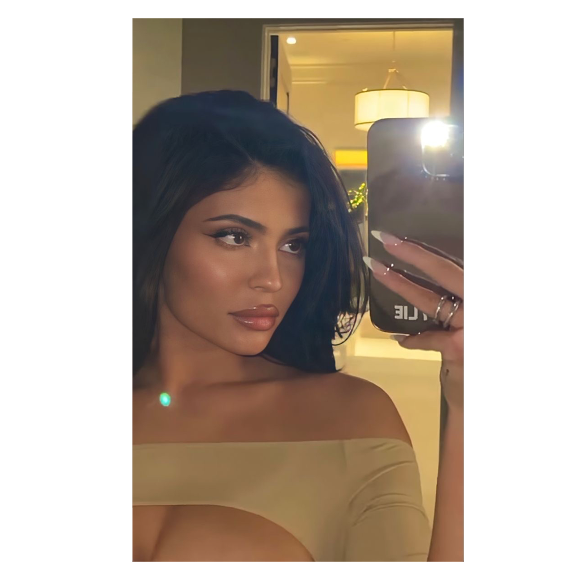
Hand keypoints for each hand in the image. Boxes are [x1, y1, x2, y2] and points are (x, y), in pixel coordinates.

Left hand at [364, 232, 463, 411]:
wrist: (478, 395)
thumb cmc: (474, 352)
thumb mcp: (468, 322)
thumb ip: (455, 303)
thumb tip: (428, 287)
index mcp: (475, 294)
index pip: (452, 267)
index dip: (426, 251)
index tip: (400, 237)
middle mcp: (477, 305)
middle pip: (446, 271)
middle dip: (413, 253)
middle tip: (383, 238)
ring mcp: (472, 325)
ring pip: (430, 301)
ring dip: (400, 285)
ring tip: (375, 269)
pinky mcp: (459, 347)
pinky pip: (428, 338)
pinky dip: (414, 339)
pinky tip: (402, 339)